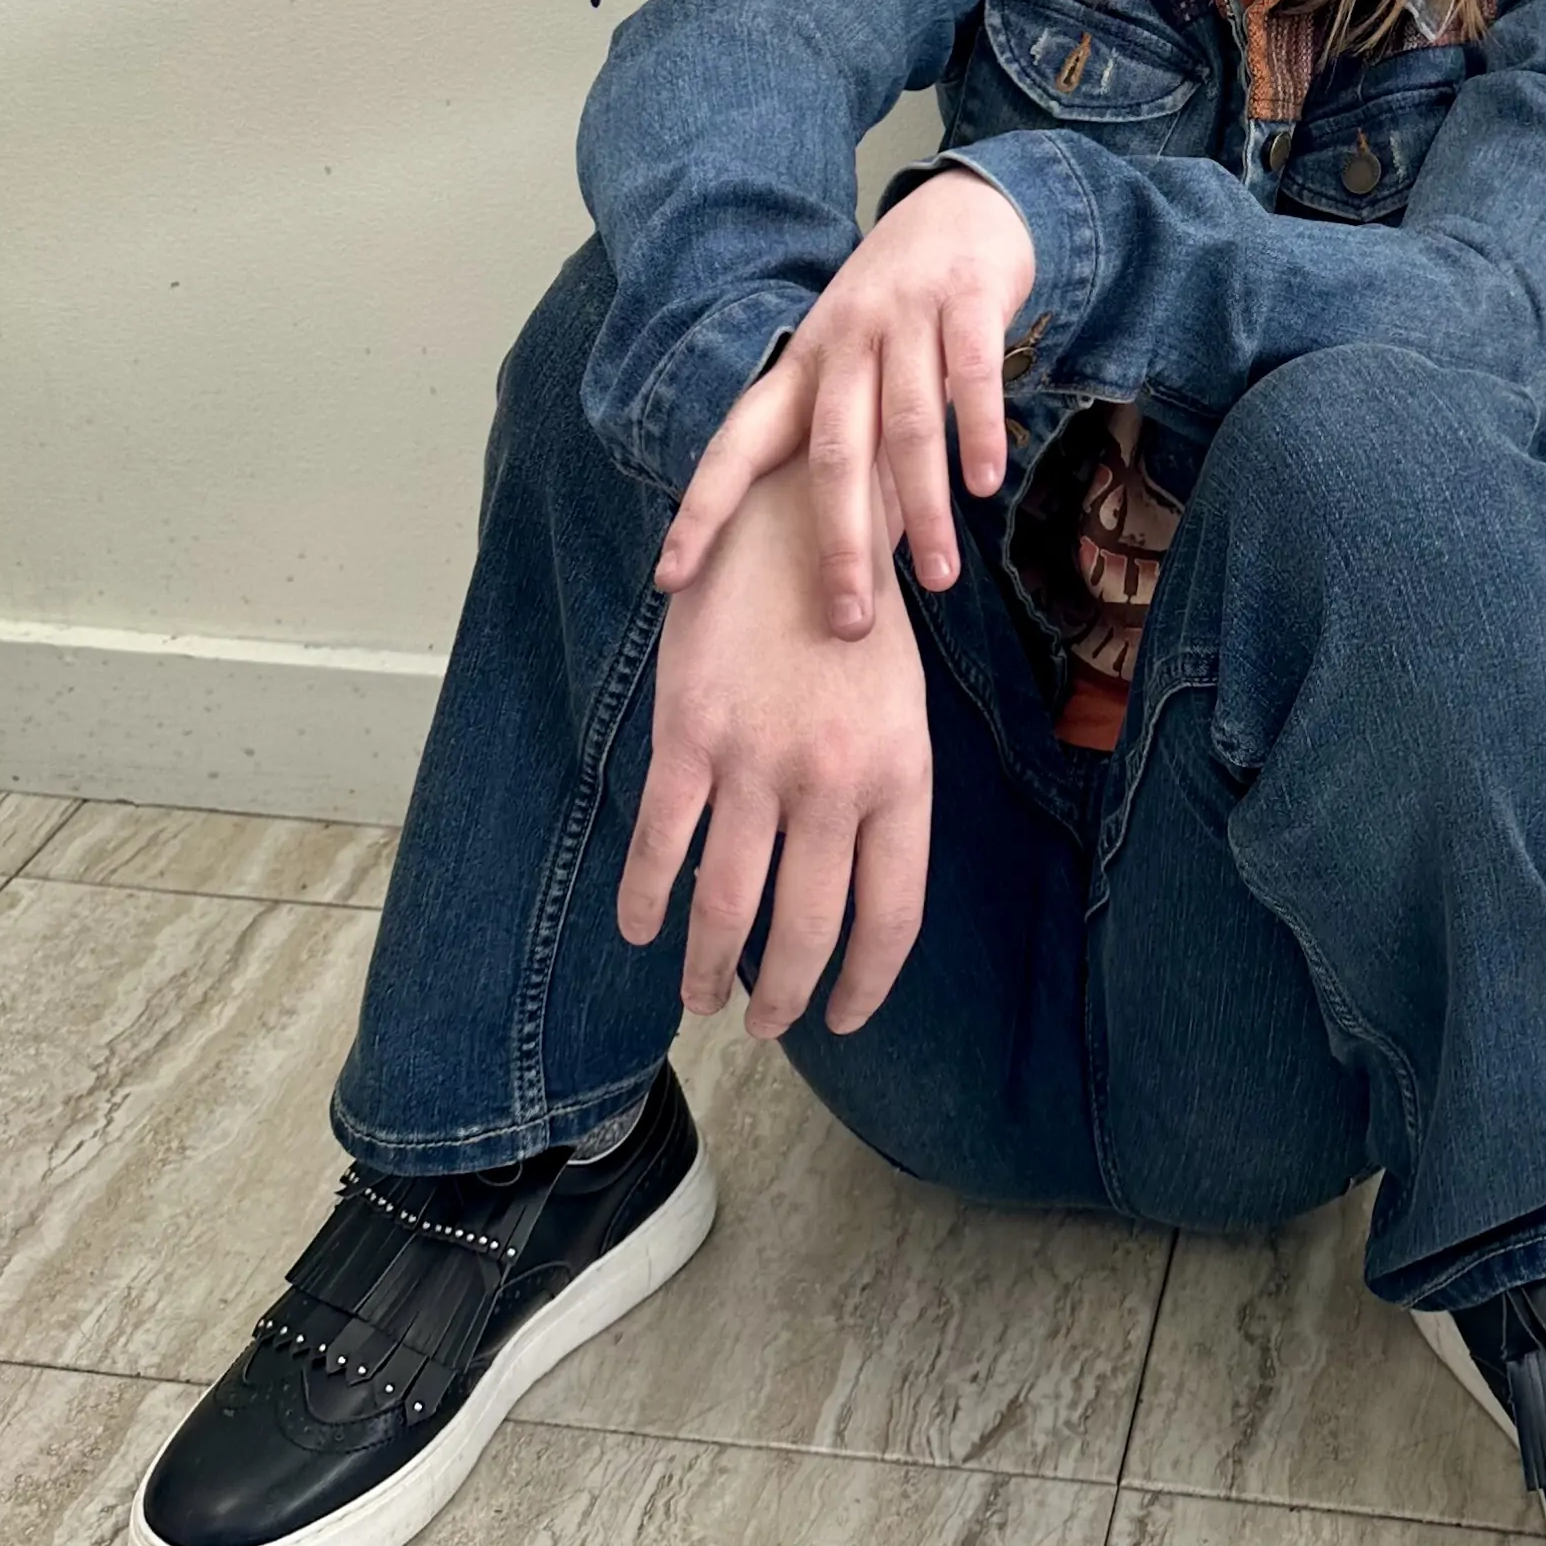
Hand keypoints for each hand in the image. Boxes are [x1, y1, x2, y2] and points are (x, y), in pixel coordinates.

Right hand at [620, 449, 930, 1036]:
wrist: (800, 519)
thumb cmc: (855, 624)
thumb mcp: (899, 712)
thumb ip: (879, 802)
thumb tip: (847, 899)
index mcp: (903, 776)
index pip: (892, 916)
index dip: (864, 982)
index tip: (840, 1017)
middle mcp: (836, 781)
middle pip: (805, 929)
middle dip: (781, 995)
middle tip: (763, 1026)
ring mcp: (759, 761)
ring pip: (726, 903)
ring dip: (708, 967)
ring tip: (700, 997)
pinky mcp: (691, 735)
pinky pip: (663, 844)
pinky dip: (647, 898)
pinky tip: (642, 926)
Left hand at [655, 170, 1035, 639]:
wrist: (960, 208)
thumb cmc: (898, 313)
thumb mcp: (847, 363)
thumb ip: (837, 438)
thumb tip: (830, 550)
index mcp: (801, 366)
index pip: (738, 443)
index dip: (701, 510)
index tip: (670, 579)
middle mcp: (842, 340)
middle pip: (832, 454)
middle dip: (839, 544)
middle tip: (848, 623)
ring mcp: (904, 315)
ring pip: (908, 427)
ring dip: (923, 509)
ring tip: (938, 578)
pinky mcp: (966, 298)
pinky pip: (971, 375)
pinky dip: (978, 432)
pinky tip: (985, 485)